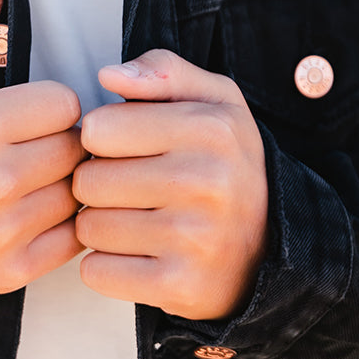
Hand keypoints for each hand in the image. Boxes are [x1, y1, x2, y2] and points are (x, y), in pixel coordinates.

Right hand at [0, 0, 83, 299]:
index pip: (63, 102)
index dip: (48, 104)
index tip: (24, 113)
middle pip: (74, 148)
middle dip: (58, 144)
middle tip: (26, 148)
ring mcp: (1, 231)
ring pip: (77, 194)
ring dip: (61, 187)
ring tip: (26, 181)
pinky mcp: (10, 270)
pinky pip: (70, 240)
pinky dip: (57, 228)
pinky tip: (23, 214)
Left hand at [73, 50, 268, 321]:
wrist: (271, 250)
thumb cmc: (224, 167)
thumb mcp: (214, 103)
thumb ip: (163, 71)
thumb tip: (108, 75)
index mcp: (210, 128)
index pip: (97, 129)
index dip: (104, 142)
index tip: (130, 152)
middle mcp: (205, 182)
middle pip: (88, 181)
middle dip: (100, 188)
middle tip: (134, 194)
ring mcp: (193, 239)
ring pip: (89, 228)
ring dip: (102, 229)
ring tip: (139, 224)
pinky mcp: (179, 286)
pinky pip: (97, 271)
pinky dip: (107, 268)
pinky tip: (139, 259)